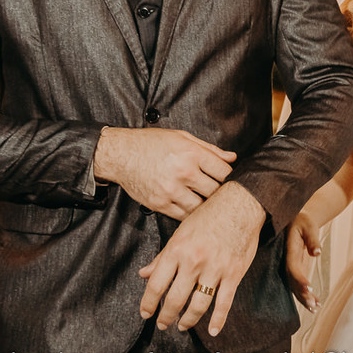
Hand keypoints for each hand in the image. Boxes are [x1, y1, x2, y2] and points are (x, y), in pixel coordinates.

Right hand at [94, 127, 235, 219]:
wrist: (121, 154)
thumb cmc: (151, 143)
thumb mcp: (182, 137)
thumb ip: (210, 149)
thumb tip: (232, 157)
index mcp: (191, 153)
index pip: (224, 171)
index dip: (231, 176)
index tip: (229, 179)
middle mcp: (183, 172)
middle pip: (215, 192)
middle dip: (220, 193)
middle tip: (221, 194)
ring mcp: (171, 190)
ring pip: (201, 207)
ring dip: (206, 206)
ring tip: (207, 202)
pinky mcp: (160, 204)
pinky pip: (183, 216)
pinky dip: (190, 213)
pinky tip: (191, 206)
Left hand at [138, 182, 264, 335]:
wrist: (240, 204)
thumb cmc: (209, 215)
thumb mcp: (180, 232)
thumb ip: (162, 256)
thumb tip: (144, 273)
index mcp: (177, 250)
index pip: (156, 284)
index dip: (148, 303)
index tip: (146, 313)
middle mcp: (194, 261)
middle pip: (175, 299)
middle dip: (166, 316)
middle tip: (163, 324)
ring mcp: (215, 269)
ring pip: (198, 305)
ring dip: (188, 320)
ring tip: (182, 325)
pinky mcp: (233, 273)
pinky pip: (224, 303)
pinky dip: (218, 320)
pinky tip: (212, 330)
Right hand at [285, 211, 321, 311]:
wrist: (297, 220)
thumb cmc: (303, 221)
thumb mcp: (309, 226)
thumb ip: (313, 239)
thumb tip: (317, 252)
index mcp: (290, 250)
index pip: (292, 267)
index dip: (299, 278)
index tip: (308, 287)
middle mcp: (288, 261)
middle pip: (292, 281)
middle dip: (302, 294)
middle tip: (312, 305)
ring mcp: (291, 266)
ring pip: (294, 286)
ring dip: (304, 298)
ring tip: (315, 308)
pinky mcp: (295, 269)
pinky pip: (298, 284)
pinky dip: (306, 294)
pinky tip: (316, 304)